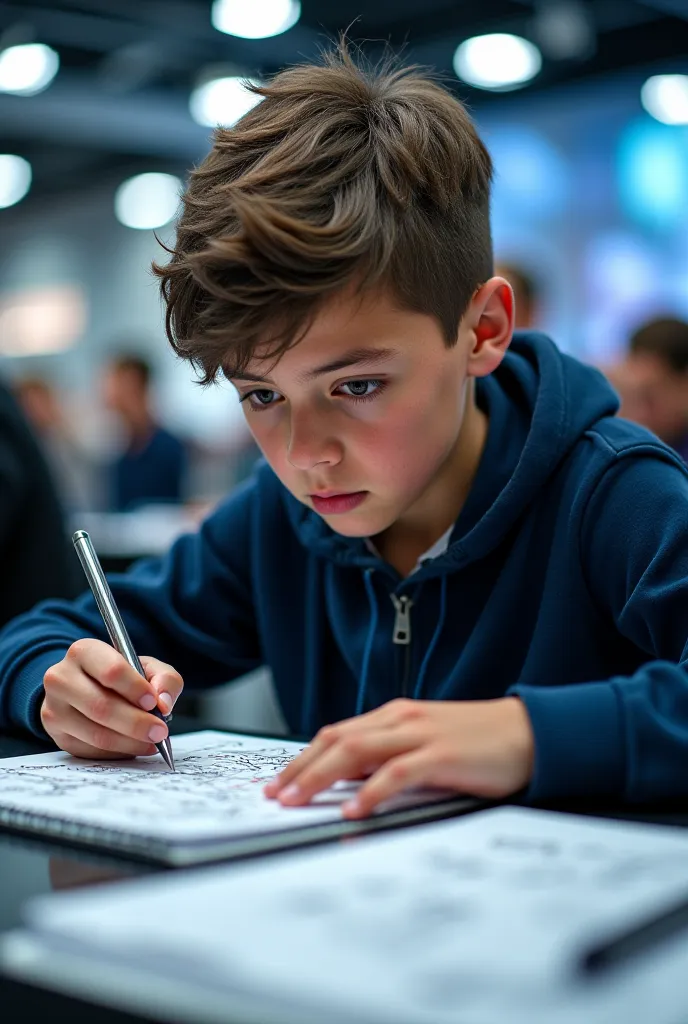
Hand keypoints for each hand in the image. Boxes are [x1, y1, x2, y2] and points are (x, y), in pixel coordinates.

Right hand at [40, 638, 183, 758]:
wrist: (85, 688)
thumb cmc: (120, 677)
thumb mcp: (147, 667)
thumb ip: (164, 679)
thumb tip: (164, 703)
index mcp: (84, 652)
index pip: (111, 671)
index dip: (135, 689)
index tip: (154, 702)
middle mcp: (61, 678)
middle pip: (101, 706)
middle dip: (136, 722)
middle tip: (160, 731)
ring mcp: (54, 708)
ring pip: (96, 734)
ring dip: (130, 742)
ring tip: (152, 741)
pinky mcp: (57, 735)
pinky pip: (91, 750)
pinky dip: (118, 752)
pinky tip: (135, 746)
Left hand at [265, 697, 533, 817]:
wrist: (529, 733)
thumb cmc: (478, 742)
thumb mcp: (425, 745)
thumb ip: (390, 757)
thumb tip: (350, 783)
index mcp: (394, 716)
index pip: (337, 734)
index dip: (304, 758)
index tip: (279, 782)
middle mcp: (401, 719)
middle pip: (338, 740)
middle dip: (301, 768)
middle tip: (275, 795)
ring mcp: (420, 734)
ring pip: (357, 751)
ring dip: (321, 777)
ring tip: (297, 801)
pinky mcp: (442, 755)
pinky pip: (397, 772)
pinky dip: (370, 791)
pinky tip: (352, 809)